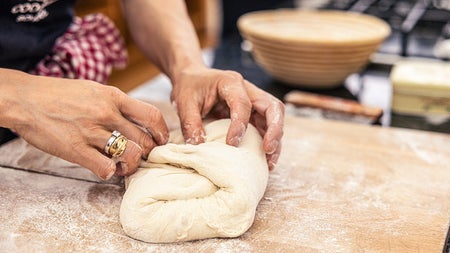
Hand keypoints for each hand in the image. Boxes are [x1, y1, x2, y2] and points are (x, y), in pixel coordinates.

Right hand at [3, 71, 168, 179]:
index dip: (162, 132)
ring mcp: (91, 132)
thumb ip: (116, 103)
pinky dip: (110, 172)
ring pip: (130, 155)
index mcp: (113, 96)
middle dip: (148, 153)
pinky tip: (104, 168)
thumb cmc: (59, 94)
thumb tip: (136, 119)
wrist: (24, 99)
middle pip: (145, 140)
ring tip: (124, 165)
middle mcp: (106, 113)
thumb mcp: (93, 89)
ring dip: (131, 165)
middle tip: (142, 157)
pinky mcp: (76, 150)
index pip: (152, 115)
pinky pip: (106, 168)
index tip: (161, 140)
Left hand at [170, 66, 284, 169]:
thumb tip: (198, 147)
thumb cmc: (190, 87)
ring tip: (270, 162)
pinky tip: (265, 160)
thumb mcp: (184, 103)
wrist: (192, 78)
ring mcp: (254, 102)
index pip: (243, 104)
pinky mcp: (254, 114)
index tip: (232, 144)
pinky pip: (267, 127)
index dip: (240, 125)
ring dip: (275, 140)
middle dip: (274, 129)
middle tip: (268, 150)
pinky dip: (268, 143)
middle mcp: (248, 90)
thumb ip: (190, 123)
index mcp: (231, 82)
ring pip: (275, 119)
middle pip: (273, 107)